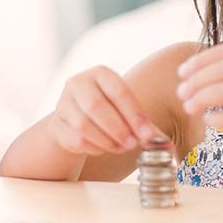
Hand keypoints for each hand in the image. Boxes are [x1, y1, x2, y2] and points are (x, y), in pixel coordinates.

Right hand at [46, 66, 164, 154]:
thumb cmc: (109, 112)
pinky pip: (75, 139)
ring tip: (122, 148)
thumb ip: (145, 125)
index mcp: (100, 73)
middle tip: (133, 144)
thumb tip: (165, 143)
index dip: (134, 114)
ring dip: (106, 140)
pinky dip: (94, 147)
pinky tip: (104, 148)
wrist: (75, 121)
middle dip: (118, 128)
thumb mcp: (126, 110)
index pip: (118, 91)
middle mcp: (78, 83)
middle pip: (96, 106)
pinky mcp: (57, 124)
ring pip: (83, 125)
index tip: (147, 133)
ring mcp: (63, 103)